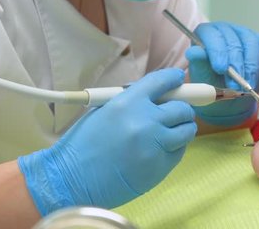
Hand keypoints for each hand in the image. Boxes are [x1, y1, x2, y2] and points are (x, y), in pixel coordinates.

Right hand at [18, 68, 196, 214]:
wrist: (72, 179)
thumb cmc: (82, 145)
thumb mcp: (103, 110)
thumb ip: (131, 101)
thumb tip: (156, 96)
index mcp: (128, 103)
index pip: (161, 81)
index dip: (173, 78)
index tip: (178, 79)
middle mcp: (146, 121)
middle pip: (182, 108)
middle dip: (181, 108)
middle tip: (175, 112)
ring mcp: (155, 145)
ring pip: (187, 130)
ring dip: (182, 128)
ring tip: (171, 132)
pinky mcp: (160, 167)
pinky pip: (179, 152)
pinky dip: (174, 148)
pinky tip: (159, 150)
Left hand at [186, 22, 258, 125]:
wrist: (227, 93)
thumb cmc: (212, 83)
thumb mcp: (202, 78)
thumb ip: (199, 65)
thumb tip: (194, 53)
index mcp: (206, 33)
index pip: (212, 35)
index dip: (217, 51)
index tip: (220, 69)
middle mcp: (226, 30)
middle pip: (233, 41)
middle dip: (235, 64)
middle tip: (235, 85)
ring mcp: (244, 34)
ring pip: (251, 44)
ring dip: (251, 67)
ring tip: (247, 86)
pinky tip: (255, 80)